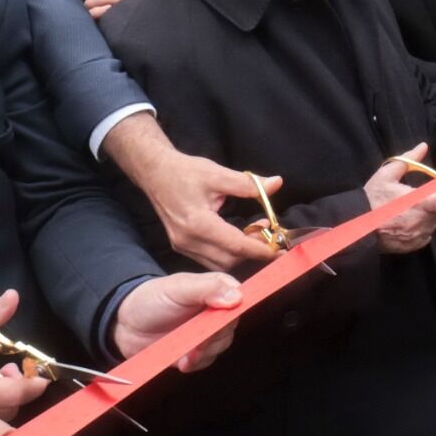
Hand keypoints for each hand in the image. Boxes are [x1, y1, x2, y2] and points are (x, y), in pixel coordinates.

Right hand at [103, 117, 280, 269]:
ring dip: (240, 254)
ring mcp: (182, 246)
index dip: (260, 249)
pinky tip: (238, 237)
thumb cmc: (185, 172)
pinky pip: (208, 259)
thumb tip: (277, 183)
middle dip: (252, 252)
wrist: (155, 173)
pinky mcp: (181, 246)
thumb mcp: (218, 174)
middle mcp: (188, 240)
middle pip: (228, 259)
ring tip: (256, 234)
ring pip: (219, 263)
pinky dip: (227, 253)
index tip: (280, 250)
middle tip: (269, 235)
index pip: (235, 245)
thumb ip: (249, 184)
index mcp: (198, 223)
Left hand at [111, 271, 243, 373]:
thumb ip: (207, 289)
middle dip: (214, 338)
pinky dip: (195, 364)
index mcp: (216, 289)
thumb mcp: (178, 288)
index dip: (233, 313)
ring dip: (204, 353)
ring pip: (220, 346)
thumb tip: (237, 297)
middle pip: (230, 327)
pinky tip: (182, 361)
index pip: (240, 299)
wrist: (124, 324)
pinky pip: (206, 361)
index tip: (220, 324)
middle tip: (197, 344)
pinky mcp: (195, 351)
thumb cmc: (151, 299)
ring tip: (185, 355)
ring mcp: (206, 332)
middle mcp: (216, 310)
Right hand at [365, 145, 435, 254]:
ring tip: (406, 212)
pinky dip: (418, 230)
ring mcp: (419, 235)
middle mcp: (423, 221)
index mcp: (421, 202)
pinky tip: (404, 224)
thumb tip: (424, 146)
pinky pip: (424, 236)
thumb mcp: (386, 174)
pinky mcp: (413, 246)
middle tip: (414, 199)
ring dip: (425, 217)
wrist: (356, 226)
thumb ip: (408, 160)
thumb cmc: (372, 198)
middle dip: (431, 204)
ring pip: (431, 223)